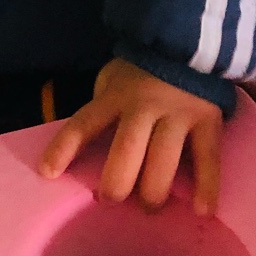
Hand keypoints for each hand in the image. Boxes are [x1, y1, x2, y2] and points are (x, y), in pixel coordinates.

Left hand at [38, 58, 222, 214]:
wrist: (189, 44)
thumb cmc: (141, 73)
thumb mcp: (113, 80)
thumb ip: (104, 108)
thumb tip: (87, 151)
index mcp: (115, 95)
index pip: (84, 123)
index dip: (64, 148)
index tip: (47, 173)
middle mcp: (145, 105)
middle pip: (126, 151)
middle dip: (116, 184)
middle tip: (112, 199)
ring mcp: (178, 113)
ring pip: (163, 162)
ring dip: (153, 193)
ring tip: (149, 207)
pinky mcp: (208, 120)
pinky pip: (207, 159)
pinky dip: (205, 187)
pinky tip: (201, 211)